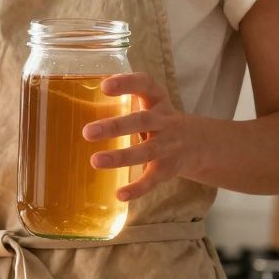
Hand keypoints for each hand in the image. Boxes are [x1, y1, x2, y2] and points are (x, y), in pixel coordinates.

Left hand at [82, 72, 201, 200]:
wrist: (202, 144)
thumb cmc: (161, 121)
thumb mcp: (152, 104)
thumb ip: (125, 101)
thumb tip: (76, 105)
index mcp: (158, 100)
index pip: (146, 84)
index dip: (127, 83)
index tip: (104, 86)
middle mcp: (165, 121)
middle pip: (143, 121)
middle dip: (116, 126)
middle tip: (87, 132)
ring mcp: (168, 146)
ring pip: (146, 151)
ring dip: (121, 157)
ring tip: (95, 161)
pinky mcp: (168, 168)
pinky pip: (152, 179)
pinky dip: (137, 188)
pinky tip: (120, 195)